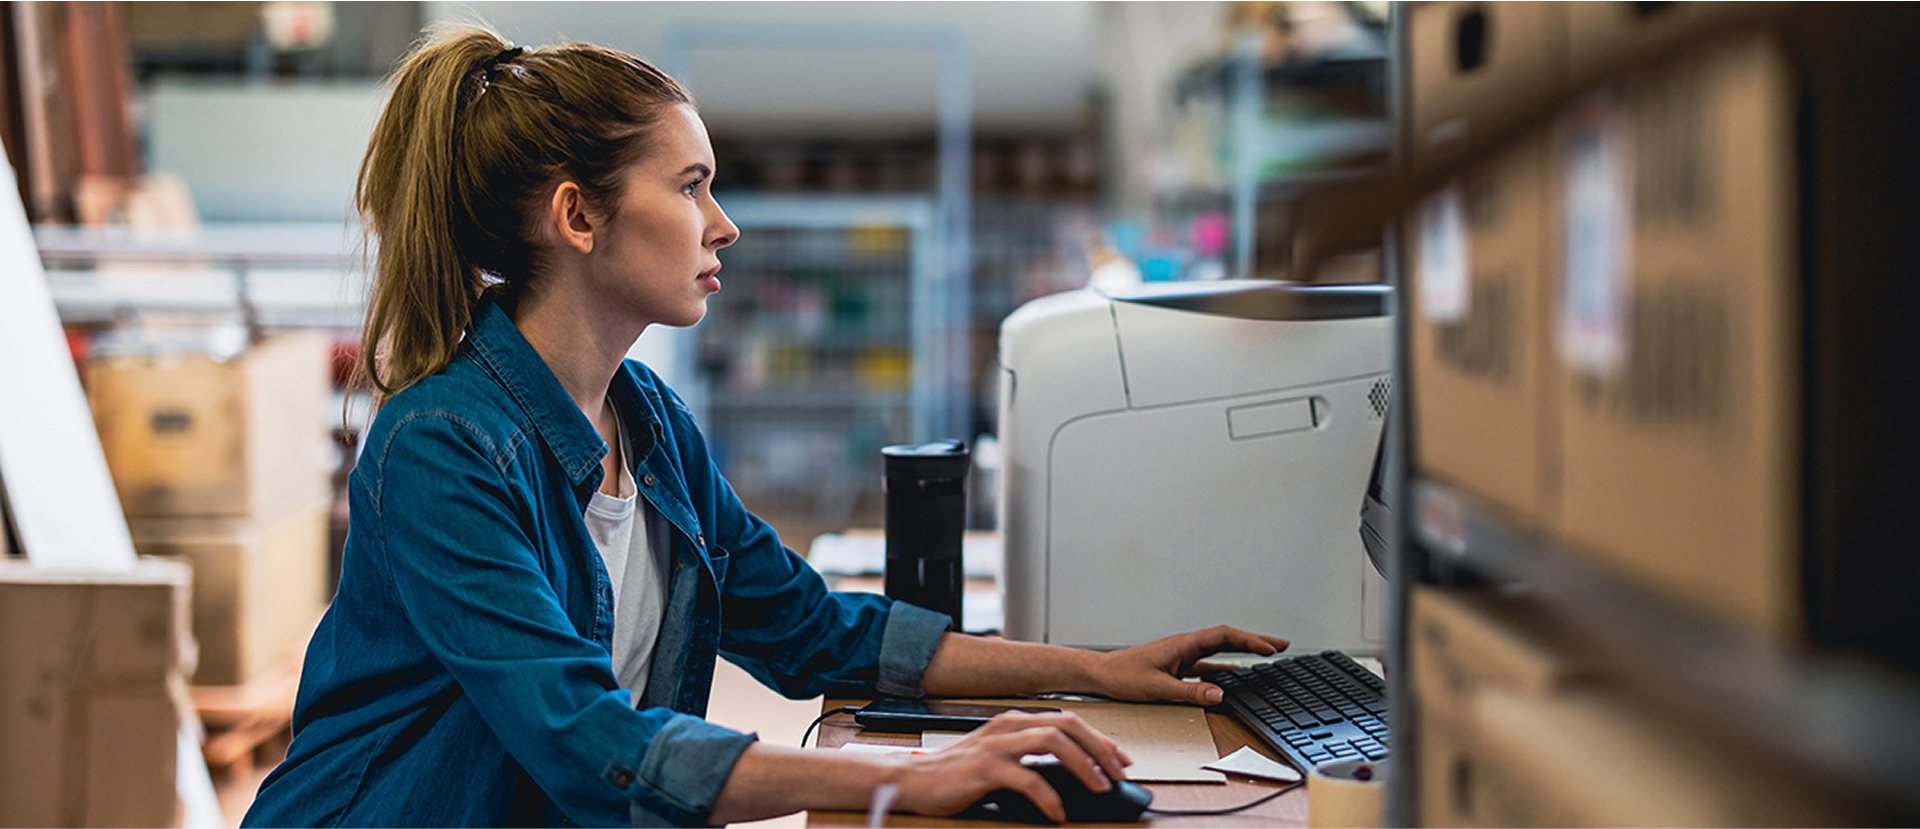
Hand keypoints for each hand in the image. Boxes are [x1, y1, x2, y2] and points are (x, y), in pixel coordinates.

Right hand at [884, 710, 1132, 823]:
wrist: (913, 781)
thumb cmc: (956, 774)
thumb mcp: (999, 759)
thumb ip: (1030, 759)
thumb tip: (1072, 774)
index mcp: (1014, 722)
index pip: (1068, 721)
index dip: (1098, 739)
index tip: (1120, 759)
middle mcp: (1008, 726)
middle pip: (1067, 725)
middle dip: (1099, 749)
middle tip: (1119, 774)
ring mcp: (996, 745)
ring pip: (1053, 742)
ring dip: (1083, 765)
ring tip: (1099, 788)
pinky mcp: (985, 768)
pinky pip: (1027, 779)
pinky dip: (1049, 797)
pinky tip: (1058, 813)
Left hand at [1087, 625, 1289, 704]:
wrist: (1102, 674)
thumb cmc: (1123, 675)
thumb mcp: (1158, 687)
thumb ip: (1190, 691)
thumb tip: (1220, 693)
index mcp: (1183, 644)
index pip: (1223, 637)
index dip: (1249, 641)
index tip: (1270, 648)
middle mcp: (1186, 646)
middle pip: (1227, 639)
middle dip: (1255, 641)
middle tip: (1282, 645)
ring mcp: (1183, 656)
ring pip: (1220, 651)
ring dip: (1244, 652)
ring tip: (1268, 654)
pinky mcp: (1178, 667)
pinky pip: (1209, 664)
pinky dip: (1226, 667)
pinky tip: (1238, 674)